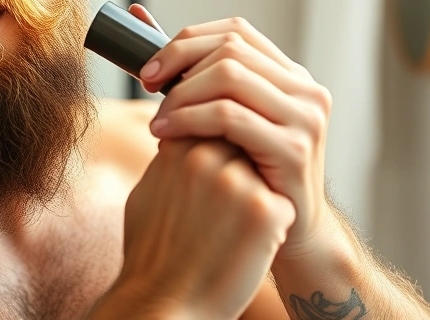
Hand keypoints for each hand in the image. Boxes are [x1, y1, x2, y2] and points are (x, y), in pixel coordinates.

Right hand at [109, 138, 294, 318]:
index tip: (213, 185)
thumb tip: (181, 137)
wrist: (163, 304)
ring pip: (264, 174)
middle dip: (240, 170)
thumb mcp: (148, 193)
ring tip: (233, 232)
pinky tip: (247, 248)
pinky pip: (282, 204)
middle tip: (226, 212)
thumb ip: (170, 159)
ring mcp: (237, 182)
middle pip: (242, 146)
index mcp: (177, 149)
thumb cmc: (152, 254)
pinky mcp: (266, 211)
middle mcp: (206, 157)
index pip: (214, 128)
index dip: (219, 154)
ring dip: (257, 197)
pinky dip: (273, 226)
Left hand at [129, 4, 333, 256]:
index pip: (235, 31)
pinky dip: (189, 119)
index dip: (186, 42)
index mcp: (291, 76)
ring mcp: (306, 118)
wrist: (288, 237)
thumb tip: (136, 15)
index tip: (149, 69)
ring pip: (229, 77)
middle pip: (230, 49)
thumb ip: (186, 72)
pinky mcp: (295, 149)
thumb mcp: (222, 120)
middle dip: (178, 65)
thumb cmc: (245, 175)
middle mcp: (306, 90)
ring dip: (180, 95)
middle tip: (146, 88)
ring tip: (157, 122)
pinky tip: (166, 137)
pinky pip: (230, 117)